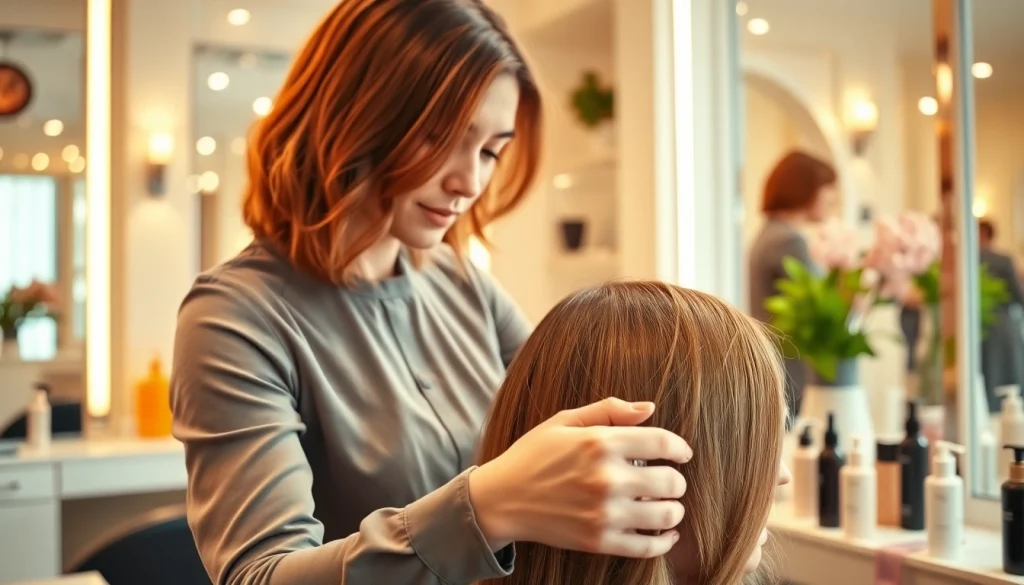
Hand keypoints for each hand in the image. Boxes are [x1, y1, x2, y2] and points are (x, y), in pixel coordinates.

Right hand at [468, 397, 691, 557]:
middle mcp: (606, 478)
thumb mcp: (565, 421)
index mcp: (599, 443)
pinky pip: (648, 547)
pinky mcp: (598, 542)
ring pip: (667, 515)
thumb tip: (648, 408)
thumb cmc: (534, 455)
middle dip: (676, 480)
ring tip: (666, 504)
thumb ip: (608, 410)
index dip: (680, 448)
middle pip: (672, 482)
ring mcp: (604, 514)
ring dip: (673, 509)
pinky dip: (664, 542)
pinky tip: (665, 534)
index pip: (662, 443)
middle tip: (668, 480)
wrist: (502, 499)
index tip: (682, 453)